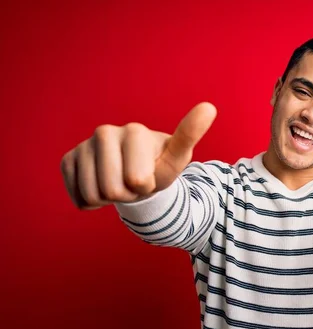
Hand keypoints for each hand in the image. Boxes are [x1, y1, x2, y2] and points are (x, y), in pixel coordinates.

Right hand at [60, 102, 216, 209]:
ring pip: (94, 195)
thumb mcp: (177, 157)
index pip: (137, 180)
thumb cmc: (159, 166)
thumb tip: (210, 107)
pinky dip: (94, 202)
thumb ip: (190, 134)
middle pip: (114, 190)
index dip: (147, 185)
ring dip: (112, 199)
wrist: (137, 174)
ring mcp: (83, 146)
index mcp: (134, 131)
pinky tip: (103, 185)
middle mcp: (105, 132)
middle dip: (129, 194)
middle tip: (137, 182)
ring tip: (122, 182)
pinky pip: (79, 198)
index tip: (151, 172)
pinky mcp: (68, 161)